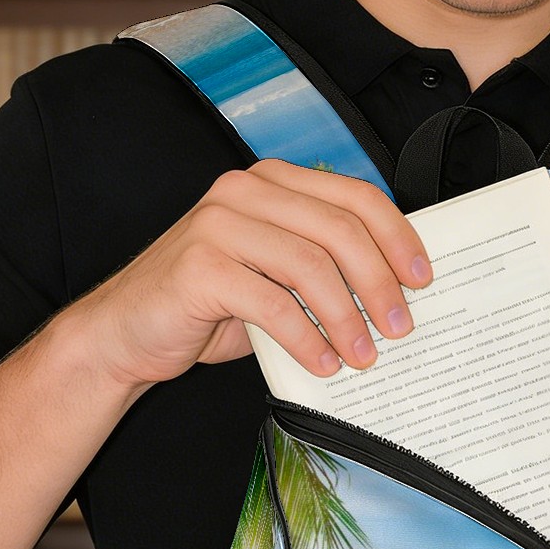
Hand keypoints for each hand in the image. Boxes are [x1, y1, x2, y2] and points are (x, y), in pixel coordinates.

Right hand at [64, 158, 430, 389]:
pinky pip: (272, 304)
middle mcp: (245, 191)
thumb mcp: (274, 278)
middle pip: (339, 230)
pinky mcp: (199, 266)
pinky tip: (323, 365)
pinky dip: (306, 339)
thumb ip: (320, 269)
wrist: (127, 333)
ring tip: (364, 356)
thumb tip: (393, 296)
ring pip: (310, 266)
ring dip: (347, 318)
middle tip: (400, 328)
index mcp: (271, 182)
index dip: (397, 237)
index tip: (423, 280)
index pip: (353, 197)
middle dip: (379, 283)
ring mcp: (218, 224)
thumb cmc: (209, 307)